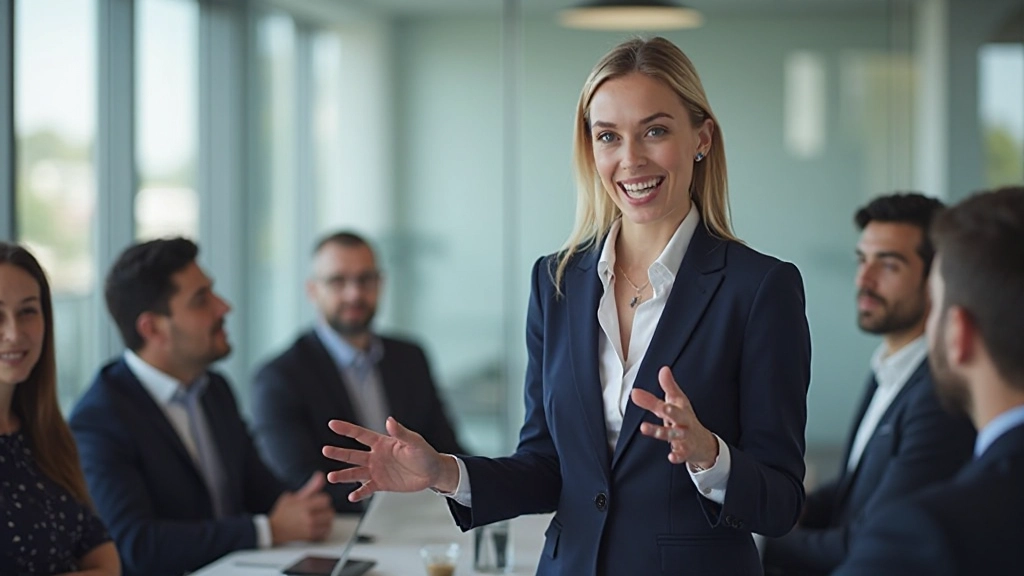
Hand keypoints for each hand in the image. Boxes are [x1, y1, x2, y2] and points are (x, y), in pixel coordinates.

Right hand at [268, 472, 333, 543]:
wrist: (273, 530)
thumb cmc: (282, 512)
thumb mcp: (294, 497)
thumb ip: (310, 487)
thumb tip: (321, 475)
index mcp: (305, 504)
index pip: (326, 499)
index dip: (322, 500)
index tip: (317, 502)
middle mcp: (309, 516)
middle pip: (330, 511)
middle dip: (325, 510)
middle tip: (318, 511)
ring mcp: (310, 527)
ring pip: (329, 522)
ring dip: (326, 520)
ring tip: (318, 519)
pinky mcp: (310, 537)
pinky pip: (325, 532)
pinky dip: (324, 529)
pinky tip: (317, 526)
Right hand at [322, 416, 458, 501]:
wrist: (432, 473)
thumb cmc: (424, 454)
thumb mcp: (414, 442)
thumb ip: (401, 433)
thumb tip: (389, 421)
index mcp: (382, 443)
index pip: (360, 434)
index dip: (346, 429)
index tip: (332, 424)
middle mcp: (376, 456)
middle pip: (353, 454)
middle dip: (339, 453)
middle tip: (325, 450)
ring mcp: (377, 470)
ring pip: (356, 472)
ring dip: (344, 475)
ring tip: (331, 477)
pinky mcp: (382, 484)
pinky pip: (367, 489)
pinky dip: (359, 493)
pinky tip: (351, 496)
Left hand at [631, 366, 718, 468]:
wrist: (703, 443)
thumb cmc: (686, 419)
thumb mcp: (677, 402)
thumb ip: (667, 388)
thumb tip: (663, 369)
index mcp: (681, 407)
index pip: (672, 397)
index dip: (665, 388)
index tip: (652, 384)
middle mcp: (684, 421)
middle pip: (677, 414)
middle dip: (671, 411)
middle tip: (663, 407)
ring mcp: (686, 436)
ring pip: (675, 434)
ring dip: (662, 431)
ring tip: (645, 428)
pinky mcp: (687, 450)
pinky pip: (682, 453)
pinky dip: (678, 455)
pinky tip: (671, 457)